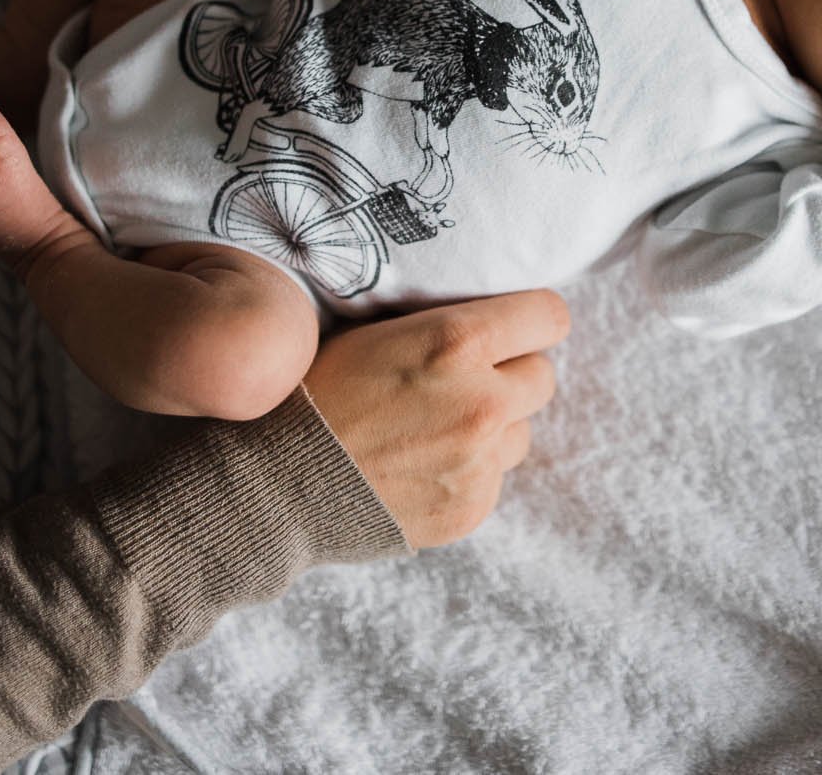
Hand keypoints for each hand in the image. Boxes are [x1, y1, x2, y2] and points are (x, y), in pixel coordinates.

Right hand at [303, 289, 569, 547]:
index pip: (549, 316)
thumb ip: (442, 322)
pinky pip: (493, 478)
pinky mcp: (470, 508)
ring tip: (430, 426)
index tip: (511, 327)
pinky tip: (417, 465)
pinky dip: (467, 470)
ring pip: (519, 431)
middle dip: (509, 374)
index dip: (529, 320)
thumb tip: (489, 314)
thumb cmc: (311, 392)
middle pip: (542, 376)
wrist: (272, 483)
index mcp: (457, 342)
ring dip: (491, 426)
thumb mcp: (372, 329)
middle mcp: (481, 402)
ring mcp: (480, 463)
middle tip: (462, 379)